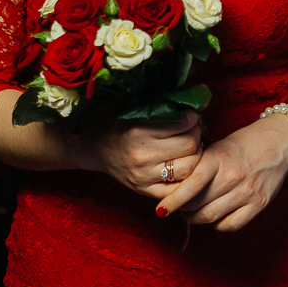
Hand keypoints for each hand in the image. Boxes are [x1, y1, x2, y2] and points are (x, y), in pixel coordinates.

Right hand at [85, 113, 202, 197]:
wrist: (91, 149)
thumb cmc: (112, 122)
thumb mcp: (129, 105)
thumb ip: (155, 102)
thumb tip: (187, 95)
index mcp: (138, 131)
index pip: (182, 124)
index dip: (191, 117)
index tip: (189, 115)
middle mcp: (142, 156)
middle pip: (189, 145)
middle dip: (196, 134)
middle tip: (193, 130)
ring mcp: (144, 176)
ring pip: (188, 168)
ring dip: (196, 155)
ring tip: (191, 146)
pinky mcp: (144, 190)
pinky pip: (176, 189)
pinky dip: (185, 177)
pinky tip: (183, 164)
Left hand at [149, 113, 287, 232]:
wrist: (279, 144)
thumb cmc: (242, 146)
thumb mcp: (217, 148)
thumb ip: (199, 168)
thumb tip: (174, 190)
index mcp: (219, 158)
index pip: (192, 184)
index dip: (173, 200)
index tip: (160, 209)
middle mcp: (234, 176)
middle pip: (198, 205)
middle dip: (182, 210)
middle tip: (177, 208)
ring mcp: (248, 192)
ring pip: (211, 217)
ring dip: (197, 219)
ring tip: (193, 213)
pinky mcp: (259, 204)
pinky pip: (231, 225)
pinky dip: (218, 224)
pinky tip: (215, 216)